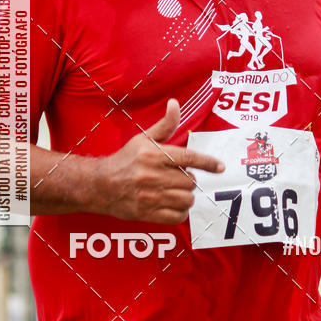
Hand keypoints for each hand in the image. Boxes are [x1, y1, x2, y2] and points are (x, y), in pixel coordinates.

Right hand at [95, 99, 223, 223]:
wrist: (99, 185)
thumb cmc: (125, 160)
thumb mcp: (143, 139)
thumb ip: (165, 125)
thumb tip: (175, 104)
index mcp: (153, 155)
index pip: (189, 158)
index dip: (208, 163)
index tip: (221, 167)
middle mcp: (152, 176)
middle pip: (190, 181)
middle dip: (188, 179)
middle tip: (177, 177)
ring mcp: (150, 197)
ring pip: (186, 199)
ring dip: (186, 196)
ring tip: (176, 191)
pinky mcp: (147, 214)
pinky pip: (177, 217)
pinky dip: (180, 212)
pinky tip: (173, 204)